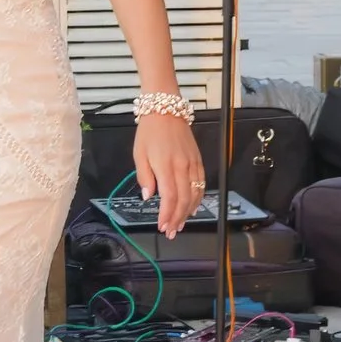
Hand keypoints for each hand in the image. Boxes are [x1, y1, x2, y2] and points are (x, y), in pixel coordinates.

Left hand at [133, 116, 203, 239]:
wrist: (166, 110)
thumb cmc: (149, 132)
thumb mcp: (139, 154)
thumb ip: (144, 177)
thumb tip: (148, 196)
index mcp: (165, 166)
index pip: (169, 197)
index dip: (167, 215)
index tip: (162, 226)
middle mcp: (182, 166)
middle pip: (184, 200)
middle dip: (177, 218)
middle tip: (171, 231)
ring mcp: (192, 164)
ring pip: (195, 194)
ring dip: (188, 212)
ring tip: (180, 224)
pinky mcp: (198, 160)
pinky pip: (201, 183)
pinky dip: (198, 198)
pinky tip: (192, 208)